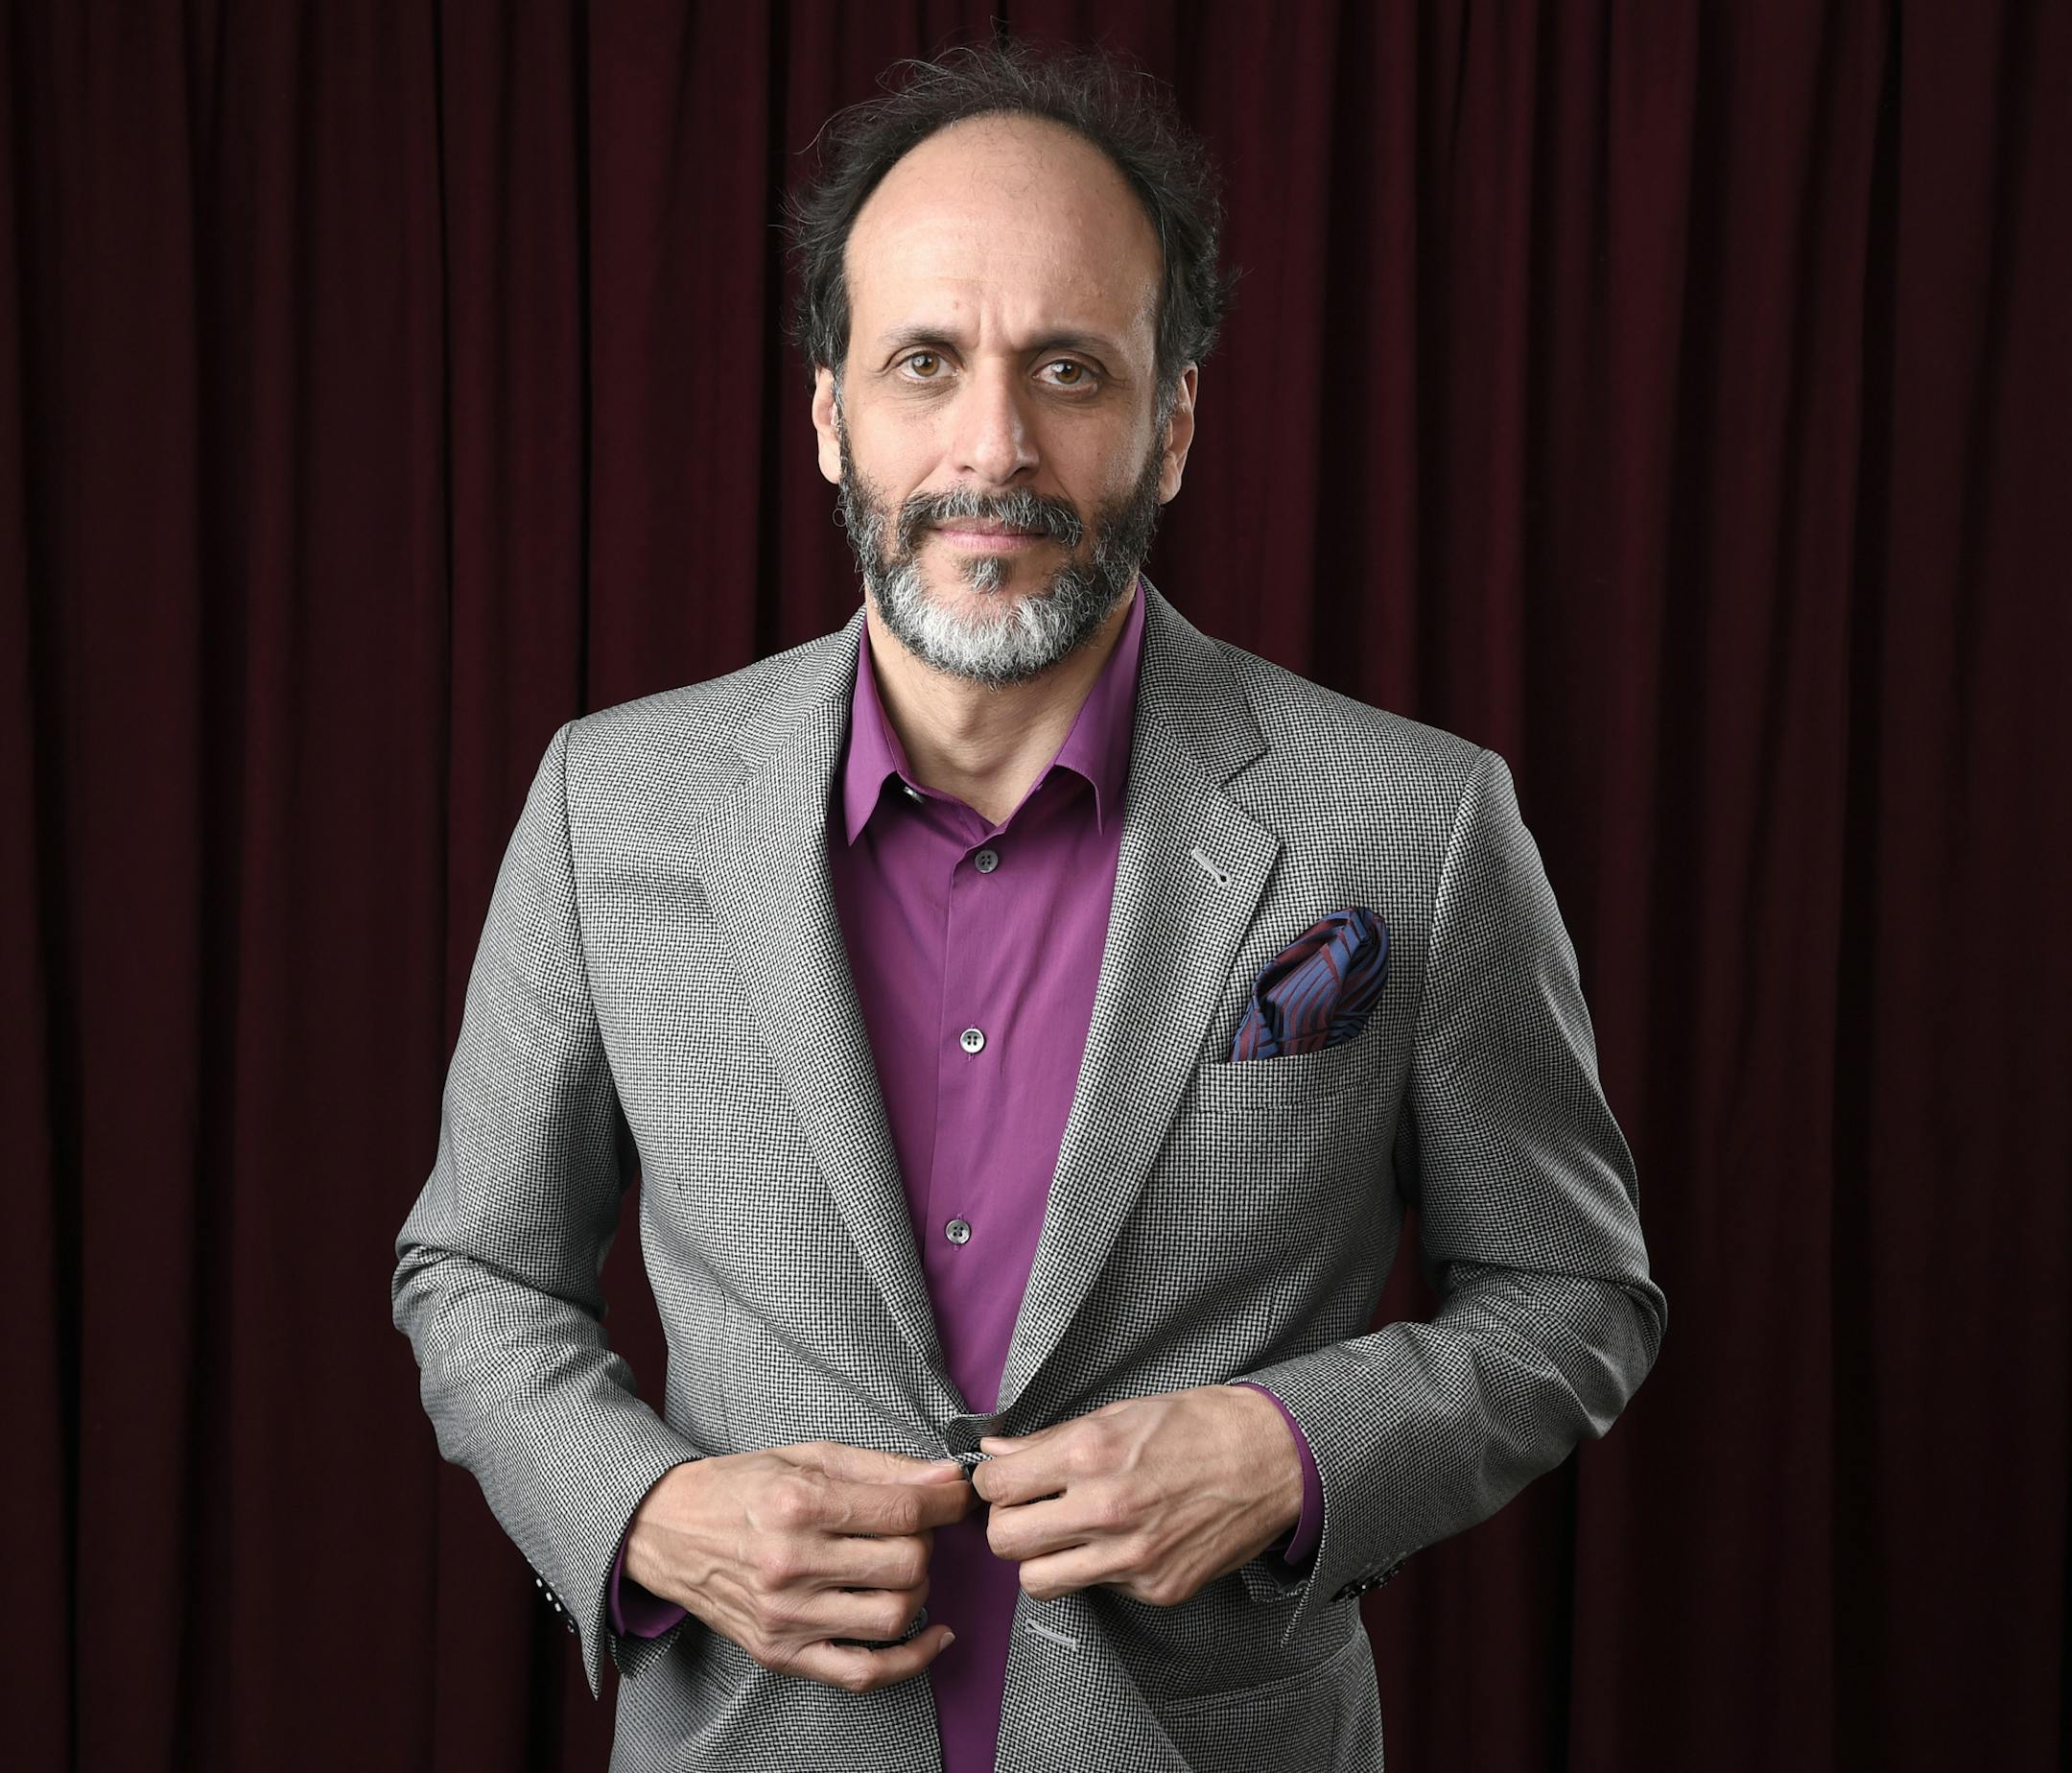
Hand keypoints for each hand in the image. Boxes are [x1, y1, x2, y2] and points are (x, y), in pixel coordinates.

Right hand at [624, 1441, 972, 1691]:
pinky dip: (911, 1660)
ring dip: (917, 1590)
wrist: (669, 1531)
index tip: (959, 1495)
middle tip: (913, 1527)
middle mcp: (791, 1564)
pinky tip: (933, 1635)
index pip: (902, 1512)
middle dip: (927, 1542)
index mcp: (798, 1505)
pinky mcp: (782, 1653)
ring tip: (900, 1568)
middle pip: (905, 1564)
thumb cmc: (741, 1488)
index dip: (946, 1502)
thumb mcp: (808, 1458)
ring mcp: (786, 1617)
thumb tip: (944, 1477)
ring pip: (894, 1616)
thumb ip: (881, 1468)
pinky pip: (862, 1673)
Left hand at [972, 1386, 1303, 1607]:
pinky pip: (1096, 1590)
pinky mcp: (1157, 1588)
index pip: (996, 1487)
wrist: (1272, 1459)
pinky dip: (1097, 1569)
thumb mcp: (1118, 1413)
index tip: (1002, 1481)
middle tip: (1029, 1510)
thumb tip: (995, 1451)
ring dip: (1041, 1558)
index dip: (991, 1483)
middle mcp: (1105, 1508)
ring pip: (1038, 1581)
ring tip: (1065, 1534)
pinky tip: (1122, 1540)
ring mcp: (1131, 1557)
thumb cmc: (1197, 1426)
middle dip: (1008, 1523)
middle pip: (1005, 1541)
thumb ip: (1049, 1441)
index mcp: (1090, 1454)